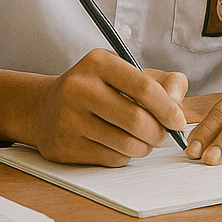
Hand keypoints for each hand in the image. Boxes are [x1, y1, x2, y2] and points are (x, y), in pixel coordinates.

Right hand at [28, 49, 186, 165]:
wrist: (42, 108)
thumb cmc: (93, 89)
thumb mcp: (122, 73)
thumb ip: (160, 82)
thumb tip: (179, 102)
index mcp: (97, 62)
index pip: (144, 88)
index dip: (168, 108)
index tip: (178, 121)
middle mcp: (79, 87)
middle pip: (137, 120)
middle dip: (159, 133)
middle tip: (162, 135)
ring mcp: (69, 118)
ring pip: (126, 144)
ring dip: (144, 147)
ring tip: (142, 140)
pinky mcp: (65, 146)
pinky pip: (111, 159)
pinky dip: (124, 156)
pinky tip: (120, 145)